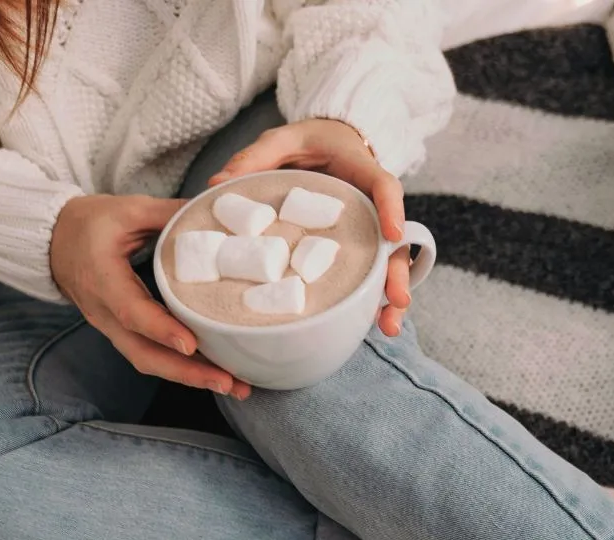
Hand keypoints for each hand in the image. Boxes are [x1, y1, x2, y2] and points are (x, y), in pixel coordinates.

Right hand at [50, 194, 249, 398]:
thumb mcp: (128, 209)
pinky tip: (214, 372)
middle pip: (143, 355)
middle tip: (229, 382)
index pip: (131, 312)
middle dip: (187, 373)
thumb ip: (169, 213)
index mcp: (102, 279)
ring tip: (233, 385)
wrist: (54, 241)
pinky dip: (181, 368)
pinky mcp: (122, 332)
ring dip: (189, 377)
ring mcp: (111, 327)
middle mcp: (104, 313)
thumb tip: (214, 212)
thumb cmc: (89, 223)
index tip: (192, 344)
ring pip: (148, 361)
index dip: (161, 329)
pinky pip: (150, 356)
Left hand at [210, 119, 412, 336]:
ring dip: (388, 296)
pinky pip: (368, 270)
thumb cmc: (309, 141)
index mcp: (359, 170)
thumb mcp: (281, 139)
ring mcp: (368, 228)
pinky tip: (367, 322)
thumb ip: (255, 157)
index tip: (393, 235)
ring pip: (387, 262)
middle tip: (397, 299)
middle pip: (394, 239)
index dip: (391, 210)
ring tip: (386, 327)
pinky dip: (369, 297)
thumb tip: (216, 183)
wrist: (329, 141)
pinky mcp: (358, 244)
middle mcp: (371, 204)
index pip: (383, 187)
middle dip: (396, 271)